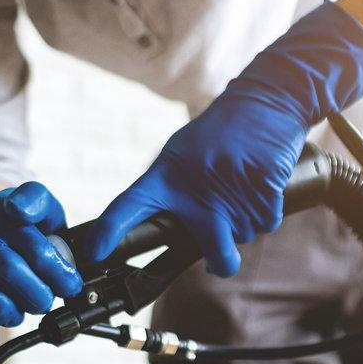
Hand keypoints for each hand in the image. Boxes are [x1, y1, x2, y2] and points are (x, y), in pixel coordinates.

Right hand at [0, 182, 82, 334]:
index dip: (36, 227)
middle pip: (5, 261)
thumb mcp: (46, 219)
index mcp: (0, 206)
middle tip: (47, 301)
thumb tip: (89, 253)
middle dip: (37, 291)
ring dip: (3, 307)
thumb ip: (72, 233)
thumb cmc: (18, 236)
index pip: (25, 206)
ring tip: (19, 313)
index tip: (56, 262)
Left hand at [85, 0, 362, 276]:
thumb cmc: (221, 133)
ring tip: (240, 185)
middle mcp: (197, 188)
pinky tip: (258, 185)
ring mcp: (232, 191)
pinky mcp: (264, 189)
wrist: (268, 101)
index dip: (108, 231)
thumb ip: (174, 194)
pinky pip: (267, 223)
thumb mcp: (185, 154)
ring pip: (244, 236)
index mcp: (167, 175)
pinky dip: (266, 211)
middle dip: (221, 261)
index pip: (128, 205)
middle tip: (219, 258)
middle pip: (215, 254)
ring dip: (244, 221)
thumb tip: (175, 237)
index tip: (94, 253)